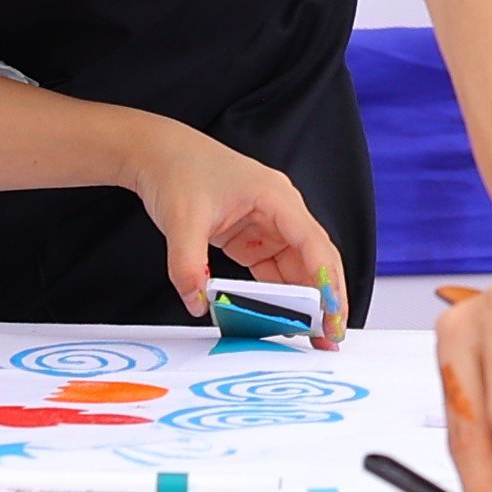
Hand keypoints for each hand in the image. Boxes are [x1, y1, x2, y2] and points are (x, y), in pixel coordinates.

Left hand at [126, 119, 345, 326]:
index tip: (332, 313)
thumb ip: (188, 266)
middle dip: (327, 298)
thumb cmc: (179, 170)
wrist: (158, 154)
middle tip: (330, 336)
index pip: (313, 244)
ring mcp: (268, 225)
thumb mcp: (182, 220)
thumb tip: (198, 303)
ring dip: (305, 302)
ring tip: (311, 336)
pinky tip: (281, 318)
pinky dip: (278, 295)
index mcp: (276, 197)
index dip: (328, 280)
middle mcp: (280, 211)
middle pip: (315, 259)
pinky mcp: (253, 237)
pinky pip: (274, 271)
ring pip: (298, 268)